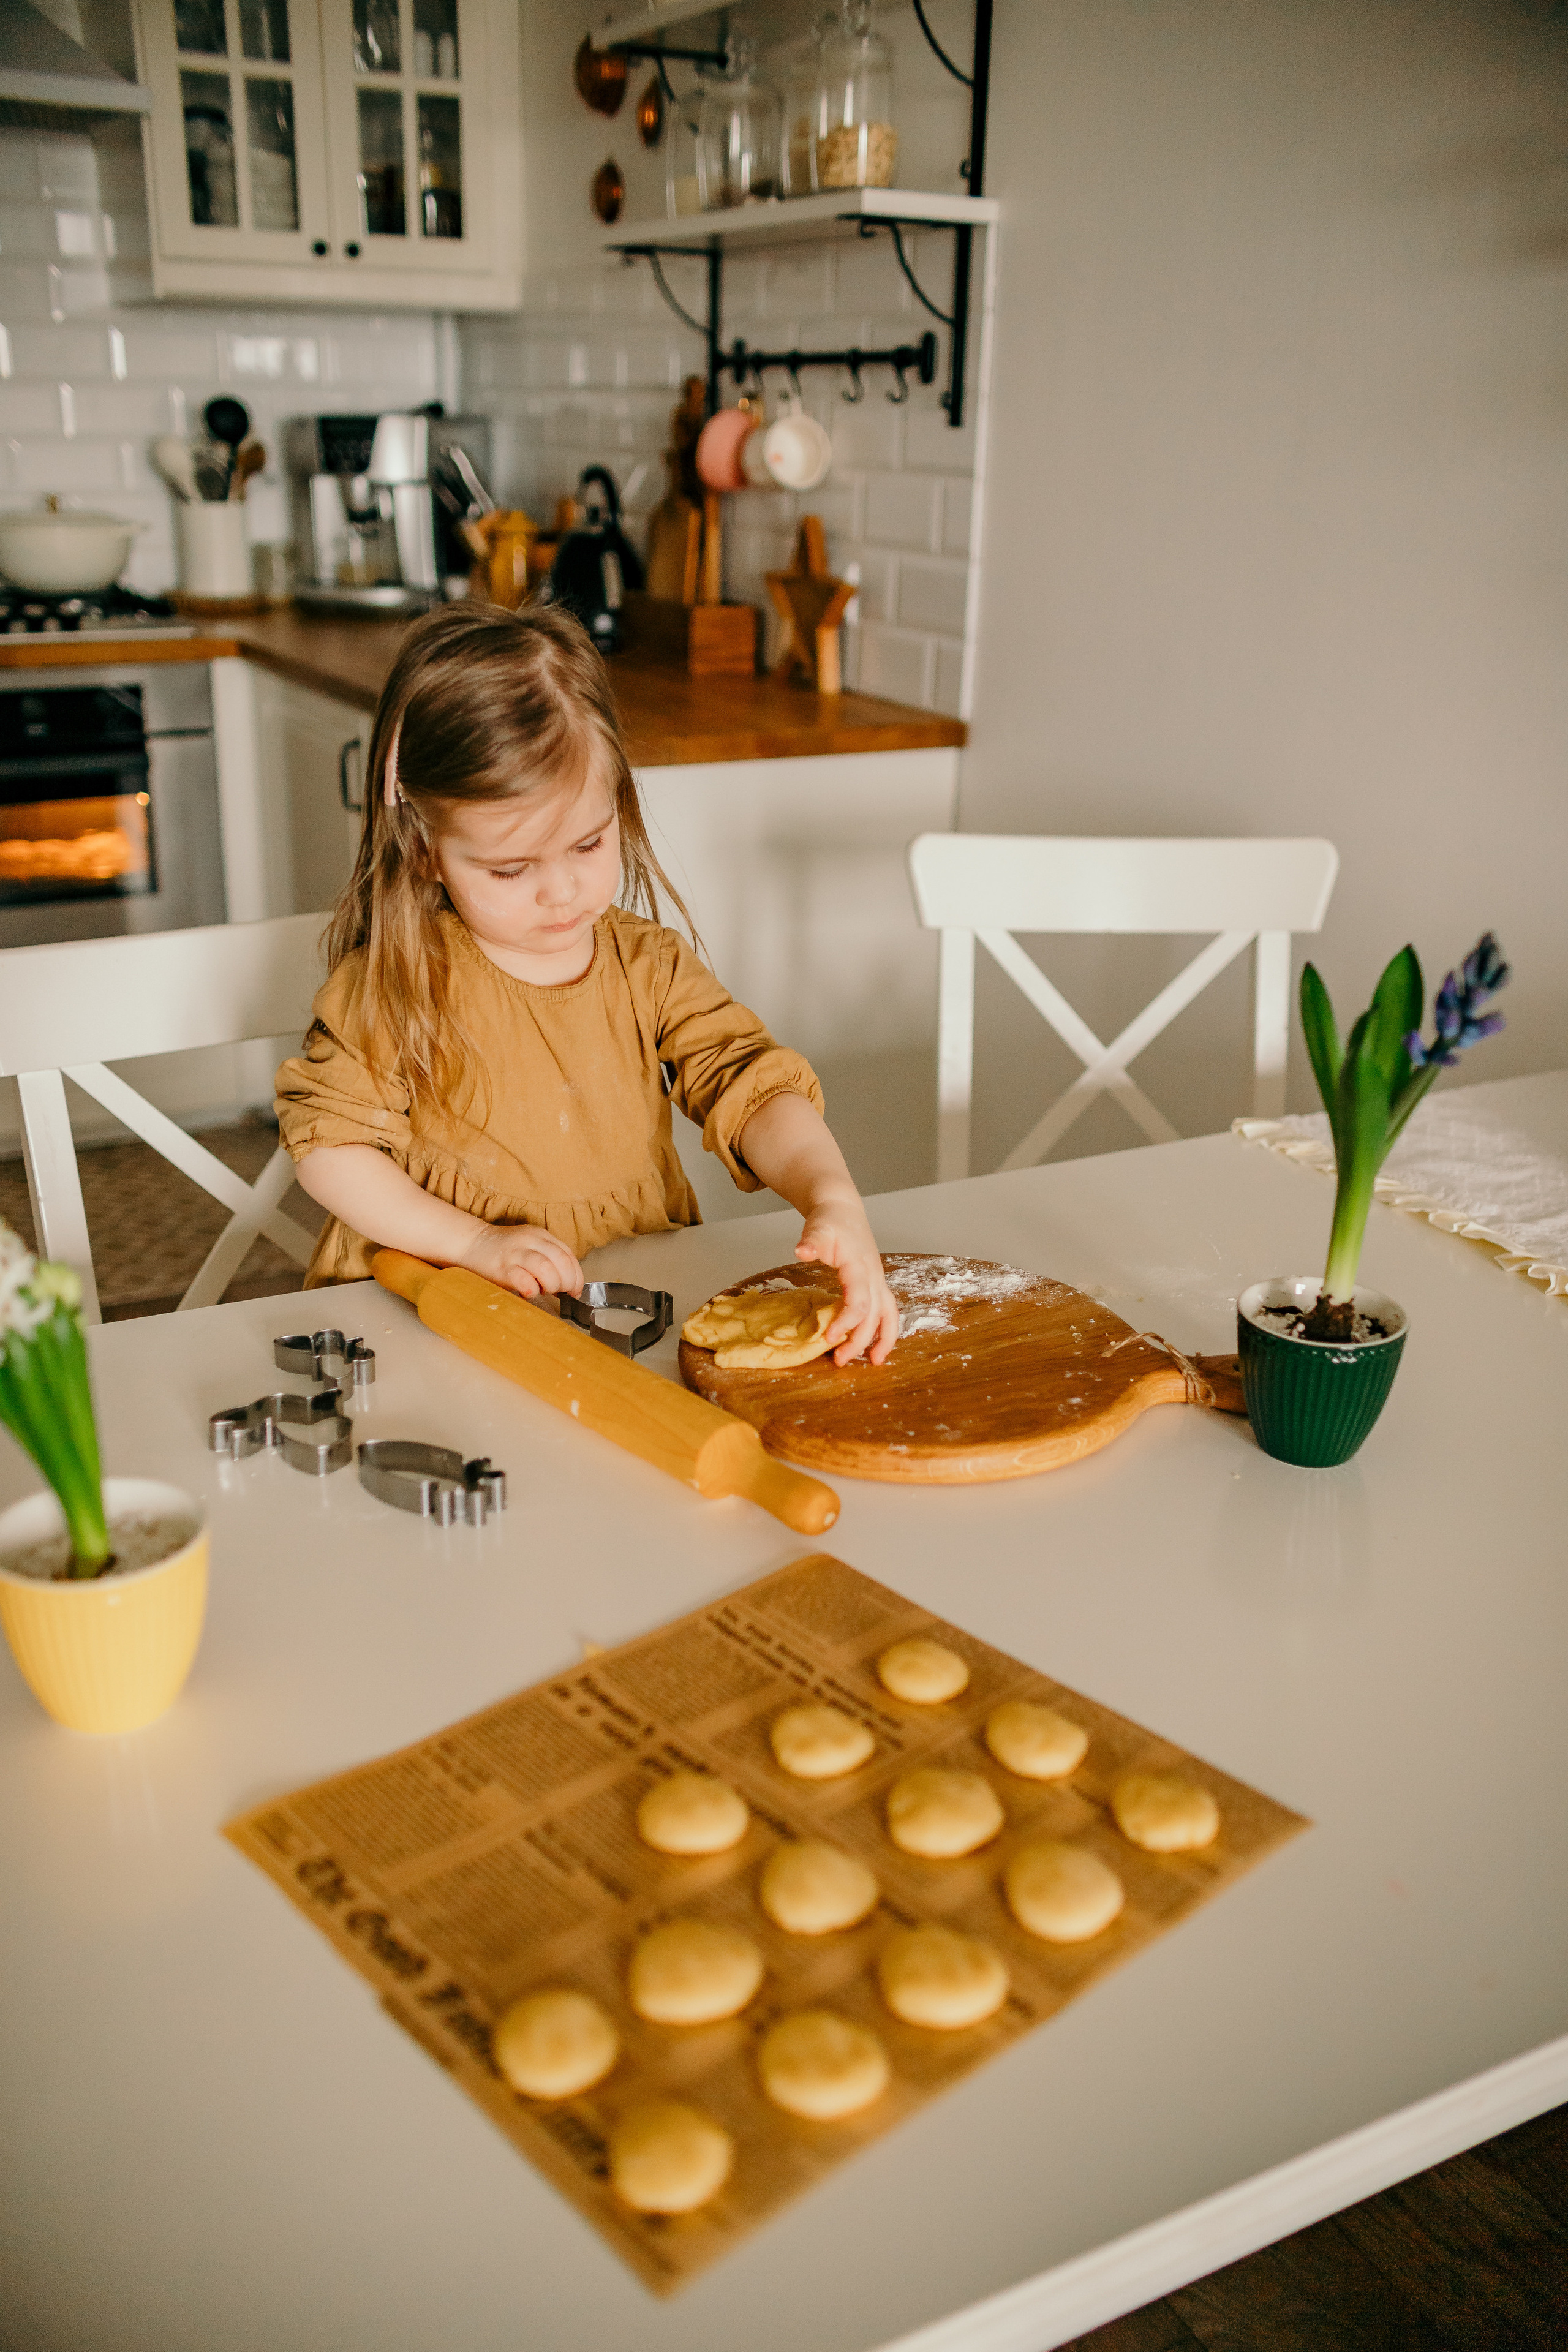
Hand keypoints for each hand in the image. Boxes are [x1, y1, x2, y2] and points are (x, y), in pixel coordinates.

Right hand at [458, 1219, 583, 1300]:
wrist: (470, 1244)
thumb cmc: (502, 1250)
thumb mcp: (530, 1245)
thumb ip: (548, 1258)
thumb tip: (568, 1284)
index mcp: (540, 1235)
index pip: (568, 1255)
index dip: (576, 1276)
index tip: (575, 1290)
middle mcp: (530, 1241)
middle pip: (561, 1261)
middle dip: (567, 1282)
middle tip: (561, 1292)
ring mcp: (516, 1254)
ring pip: (547, 1269)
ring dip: (551, 1285)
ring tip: (543, 1290)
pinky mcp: (502, 1268)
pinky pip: (525, 1281)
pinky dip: (532, 1290)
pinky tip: (529, 1292)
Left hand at [796, 1195, 898, 1364]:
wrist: (842, 1210)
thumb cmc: (829, 1221)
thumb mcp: (818, 1228)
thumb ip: (811, 1241)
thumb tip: (802, 1251)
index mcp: (860, 1266)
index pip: (860, 1301)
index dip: (846, 1322)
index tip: (827, 1338)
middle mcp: (874, 1276)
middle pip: (875, 1314)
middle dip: (860, 1340)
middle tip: (839, 1360)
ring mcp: (878, 1280)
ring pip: (890, 1314)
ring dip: (883, 1339)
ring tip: (875, 1362)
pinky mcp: (876, 1283)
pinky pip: (888, 1310)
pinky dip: (886, 1329)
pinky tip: (876, 1344)